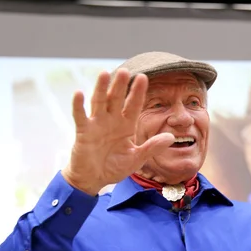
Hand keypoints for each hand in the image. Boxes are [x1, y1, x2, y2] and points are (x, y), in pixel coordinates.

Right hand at [61, 69, 174, 194]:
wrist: (94, 179)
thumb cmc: (114, 167)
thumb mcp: (136, 158)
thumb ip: (152, 147)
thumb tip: (171, 137)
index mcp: (126, 125)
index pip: (133, 105)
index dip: (138, 92)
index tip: (144, 77)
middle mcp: (111, 120)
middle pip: (116, 99)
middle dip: (121, 86)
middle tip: (126, 71)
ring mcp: (96, 124)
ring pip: (99, 102)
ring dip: (101, 88)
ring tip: (104, 73)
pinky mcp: (83, 131)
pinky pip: (80, 116)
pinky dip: (78, 105)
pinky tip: (79, 93)